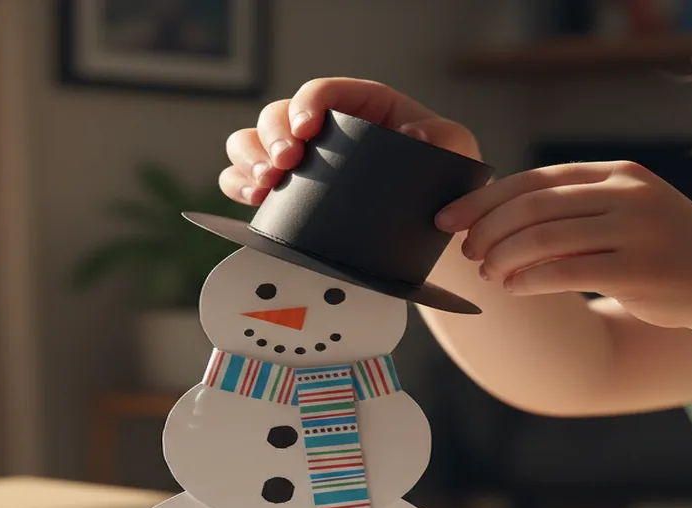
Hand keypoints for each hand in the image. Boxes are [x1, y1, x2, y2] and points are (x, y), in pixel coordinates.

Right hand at [220, 77, 479, 205]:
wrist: (428, 231)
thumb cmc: (443, 183)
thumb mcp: (454, 151)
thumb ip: (442, 137)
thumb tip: (412, 134)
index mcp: (358, 106)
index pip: (321, 92)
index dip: (305, 104)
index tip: (307, 130)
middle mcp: (322, 129)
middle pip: (277, 115)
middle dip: (272, 136)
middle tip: (284, 164)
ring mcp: (298, 161)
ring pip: (250, 142)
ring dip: (248, 158)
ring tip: (265, 184)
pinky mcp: (282, 193)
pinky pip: (241, 179)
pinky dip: (237, 184)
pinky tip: (252, 199)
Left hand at [437, 161, 691, 329]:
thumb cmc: (653, 251)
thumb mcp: (618, 214)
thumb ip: (568, 211)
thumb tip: (487, 221)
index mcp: (615, 175)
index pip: (534, 180)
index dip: (483, 200)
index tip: (448, 219)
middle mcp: (627, 194)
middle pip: (533, 207)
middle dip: (488, 231)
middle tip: (467, 253)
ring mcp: (636, 230)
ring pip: (544, 238)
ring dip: (503, 258)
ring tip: (487, 273)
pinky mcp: (639, 270)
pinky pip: (566, 272)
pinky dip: (529, 280)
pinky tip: (511, 288)